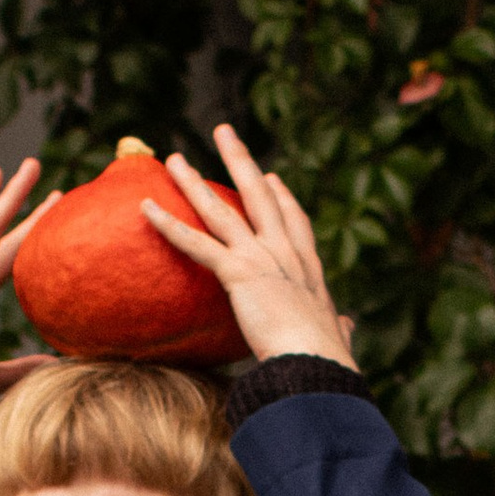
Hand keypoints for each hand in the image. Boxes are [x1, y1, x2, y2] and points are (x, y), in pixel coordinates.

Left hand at [142, 125, 354, 366]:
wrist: (314, 363)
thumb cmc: (325, 360)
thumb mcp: (336, 339)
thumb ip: (340, 330)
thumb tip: (347, 330)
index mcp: (308, 269)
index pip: (293, 222)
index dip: (281, 198)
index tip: (271, 178)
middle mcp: (285, 252)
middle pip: (259, 196)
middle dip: (239, 160)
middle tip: (223, 132)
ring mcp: (261, 257)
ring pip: (221, 210)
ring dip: (194, 182)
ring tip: (172, 158)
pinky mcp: (238, 272)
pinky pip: (196, 243)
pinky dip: (169, 224)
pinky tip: (147, 207)